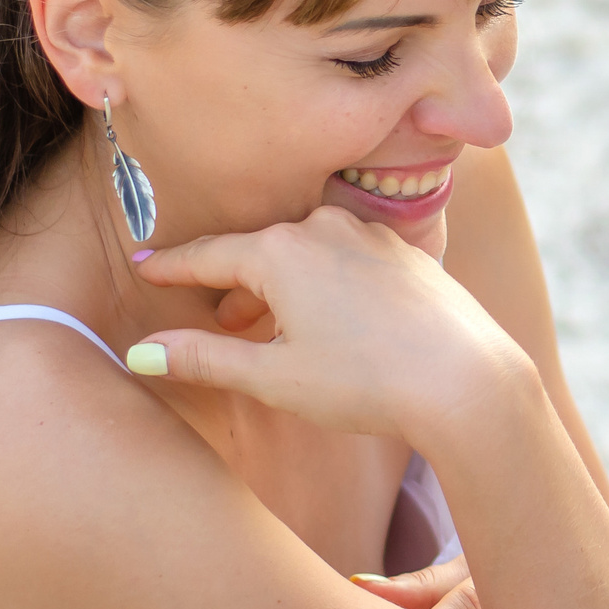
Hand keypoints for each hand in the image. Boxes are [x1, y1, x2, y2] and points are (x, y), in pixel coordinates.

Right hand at [129, 207, 536, 441]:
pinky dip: (323, 283)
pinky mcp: (404, 252)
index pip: (208, 255)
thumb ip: (205, 358)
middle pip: (258, 253)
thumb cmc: (366, 381)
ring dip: (280, 286)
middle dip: (231, 284)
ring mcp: (370, 235)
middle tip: (212, 318)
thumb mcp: (273, 377)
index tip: (144, 266)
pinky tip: (329, 320)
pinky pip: (345, 259)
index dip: (172, 266)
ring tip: (268, 327)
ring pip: (305, 254)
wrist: (464, 379)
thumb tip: (144, 351)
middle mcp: (324, 227)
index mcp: (281, 251)